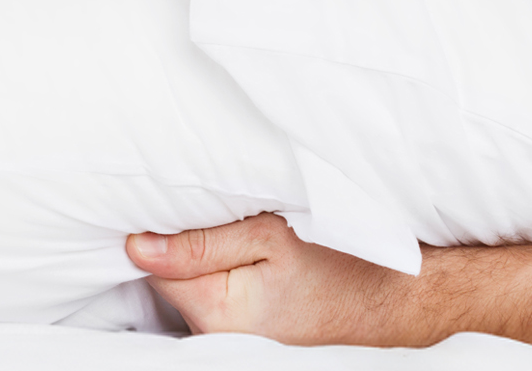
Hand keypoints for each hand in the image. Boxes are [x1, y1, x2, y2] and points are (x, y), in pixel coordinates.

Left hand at [125, 214, 430, 345]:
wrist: (395, 300)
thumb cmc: (342, 263)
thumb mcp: (270, 237)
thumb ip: (201, 243)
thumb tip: (136, 246)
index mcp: (215, 311)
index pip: (154, 263)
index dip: (157, 224)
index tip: (172, 194)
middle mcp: (214, 334)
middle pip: (168, 276)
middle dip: (177, 237)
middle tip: (205, 201)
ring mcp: (229, 338)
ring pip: (190, 283)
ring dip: (198, 252)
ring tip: (230, 224)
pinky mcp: (243, 331)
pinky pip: (211, 293)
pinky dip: (217, 267)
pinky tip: (238, 248)